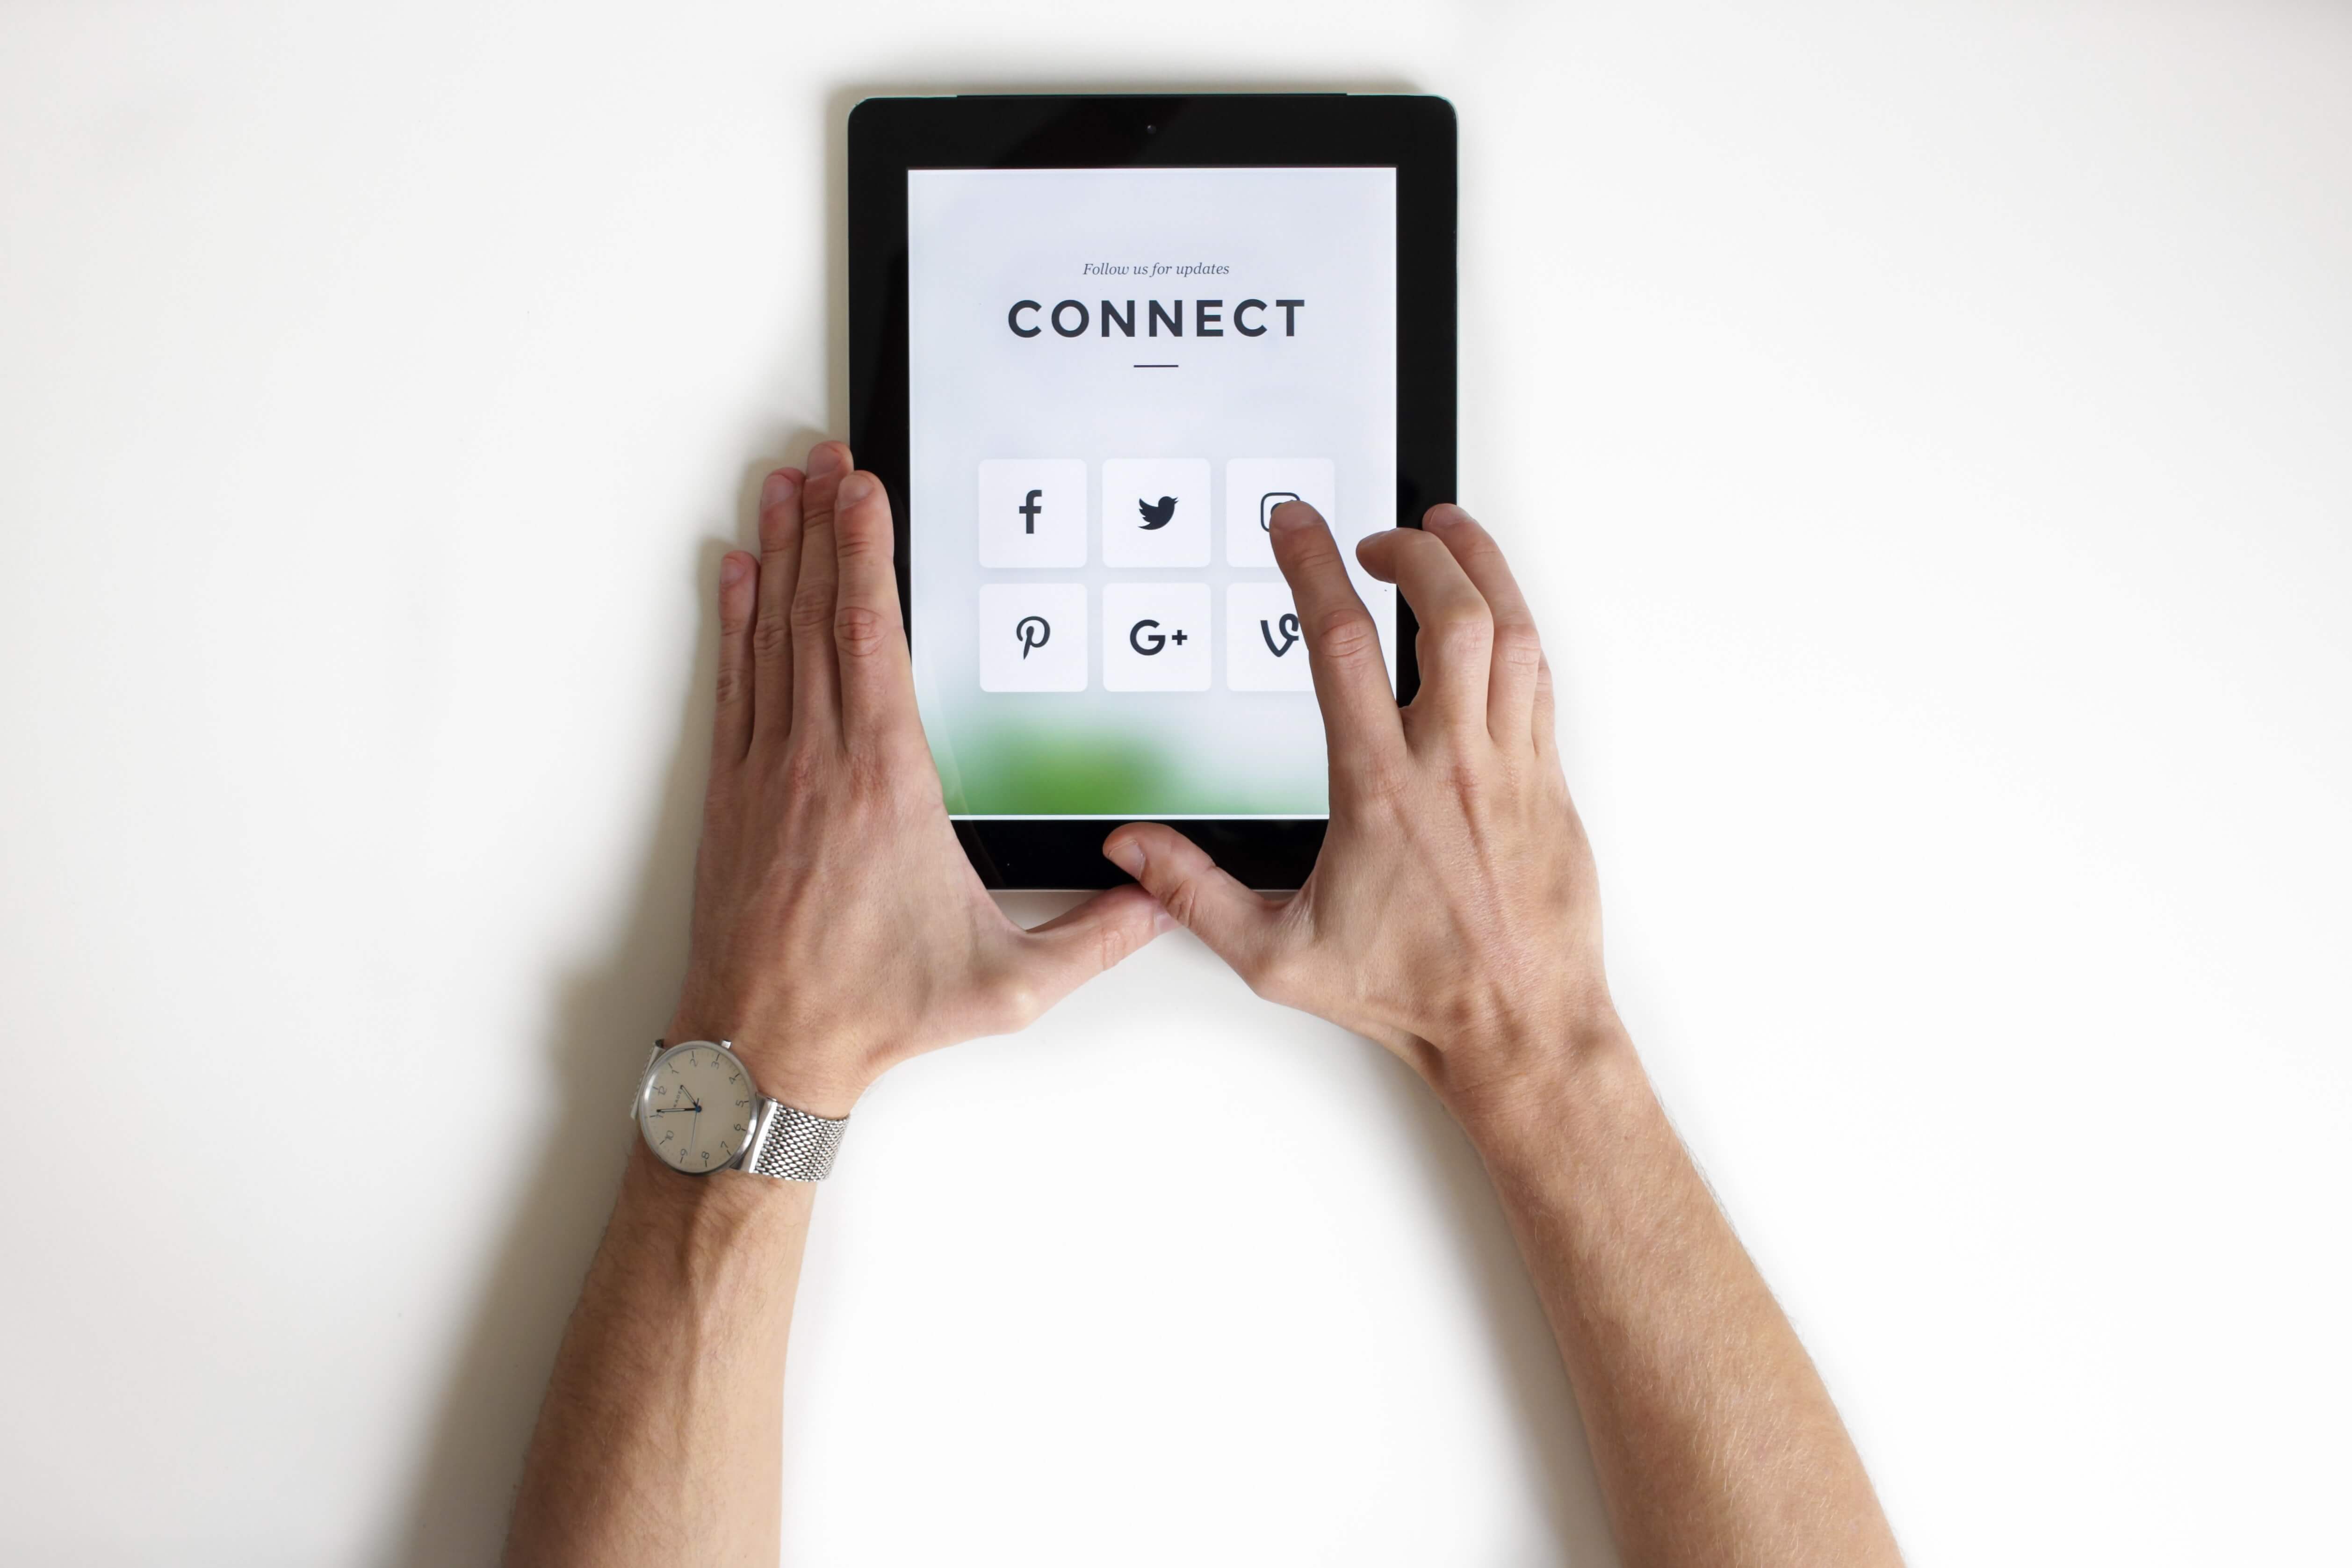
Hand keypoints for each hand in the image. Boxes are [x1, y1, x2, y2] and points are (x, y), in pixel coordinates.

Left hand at [670, 441, 1167, 1116]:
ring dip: (780, 554)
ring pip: (773, 634)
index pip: (872, 636)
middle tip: (822, 459)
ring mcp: (769, 772)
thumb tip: (1160, 899)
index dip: (866, 552)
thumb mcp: (1008, 986)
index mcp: (887, 784)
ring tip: (782, 489)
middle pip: (819, 611)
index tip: (864, 491)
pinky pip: (738, 682)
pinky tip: (740, 575)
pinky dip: (737, 621)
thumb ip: (1094, 939)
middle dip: (823, 526)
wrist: (764, 1046)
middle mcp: (820, 761)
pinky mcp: (735, 794)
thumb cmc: (875, 1010)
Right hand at [1105, 501, 1614, 1115]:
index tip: (1295, 524)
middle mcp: (1450, 761)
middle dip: (1413, 550)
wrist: (1517, 1028)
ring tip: (1447, 533)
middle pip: (1446, 611)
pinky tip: (1494, 613)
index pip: (1341, 644)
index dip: (1312, 566)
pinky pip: (1540, 676)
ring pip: (1509, 629)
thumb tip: (1133, 849)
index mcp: (1378, 788)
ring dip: (1479, 566)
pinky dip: (1516, 625)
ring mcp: (1509, 765)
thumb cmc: (1410, 993)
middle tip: (1379, 538)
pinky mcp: (1549, 780)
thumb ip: (1196, 893)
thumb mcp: (1276, 954)